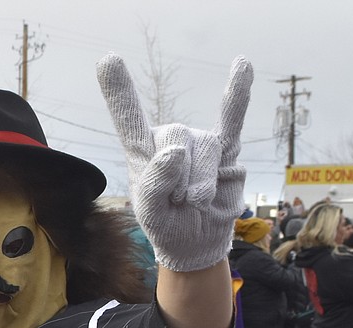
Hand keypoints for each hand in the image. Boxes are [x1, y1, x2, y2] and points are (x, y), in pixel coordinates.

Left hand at [97, 53, 252, 271]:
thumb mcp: (150, 213)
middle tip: (179, 202)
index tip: (108, 61)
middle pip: (178, 139)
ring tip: (197, 202)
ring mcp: (199, 143)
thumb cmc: (167, 224)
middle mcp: (170, 139)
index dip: (118, 91)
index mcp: (142, 150)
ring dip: (204, 184)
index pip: (128, 117)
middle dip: (182, 178)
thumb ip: (154, 184)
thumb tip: (177, 151)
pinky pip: (233, 121)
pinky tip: (243, 67)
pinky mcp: (226, 152)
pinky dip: (238, 96)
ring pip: (208, 150)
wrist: (196, 242)